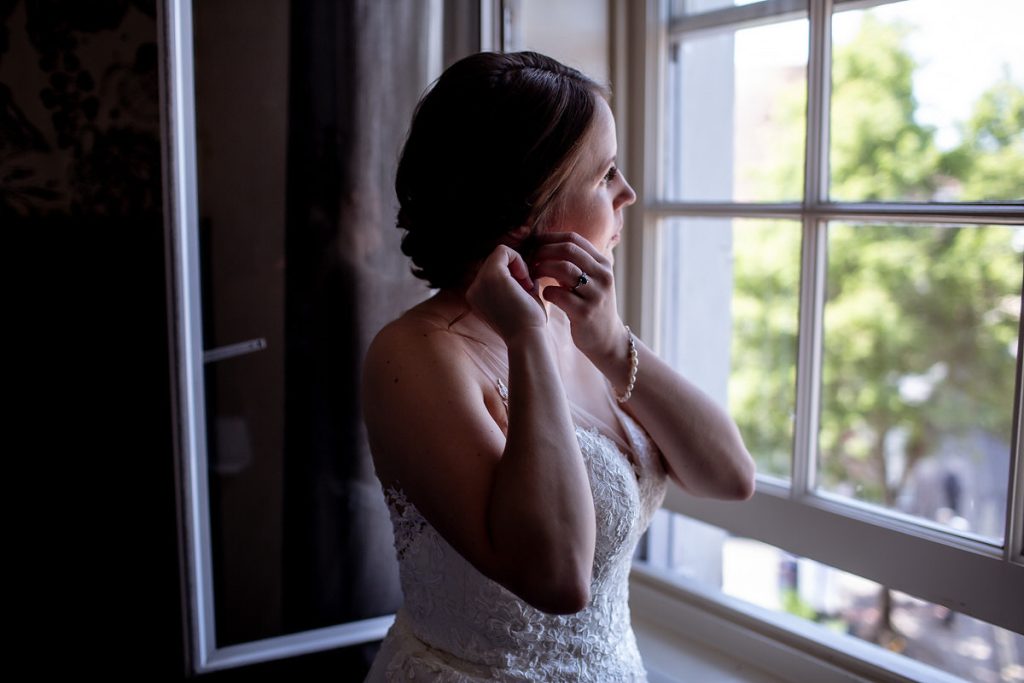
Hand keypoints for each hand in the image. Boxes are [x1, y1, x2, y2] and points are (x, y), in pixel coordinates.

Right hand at [466, 245, 547, 341]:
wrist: (527, 338)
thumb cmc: (527, 324)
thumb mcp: (514, 301)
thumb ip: (512, 284)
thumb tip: (521, 267)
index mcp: (476, 298)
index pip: (492, 272)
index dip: (512, 276)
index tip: (525, 291)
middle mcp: (473, 290)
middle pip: (494, 262)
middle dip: (514, 270)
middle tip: (527, 289)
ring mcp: (479, 282)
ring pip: (498, 255)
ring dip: (517, 267)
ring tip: (527, 287)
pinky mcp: (491, 276)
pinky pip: (503, 251)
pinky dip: (518, 260)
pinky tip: (526, 280)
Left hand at [531, 232, 625, 363]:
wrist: (607, 338)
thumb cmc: (591, 305)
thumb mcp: (592, 280)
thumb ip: (577, 263)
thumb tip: (547, 243)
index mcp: (603, 264)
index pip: (574, 239)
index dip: (550, 238)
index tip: (534, 244)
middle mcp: (603, 276)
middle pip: (568, 250)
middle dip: (544, 251)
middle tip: (530, 259)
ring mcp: (595, 295)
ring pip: (564, 269)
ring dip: (542, 269)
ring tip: (533, 275)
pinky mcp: (585, 313)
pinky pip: (559, 294)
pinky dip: (546, 292)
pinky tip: (543, 295)